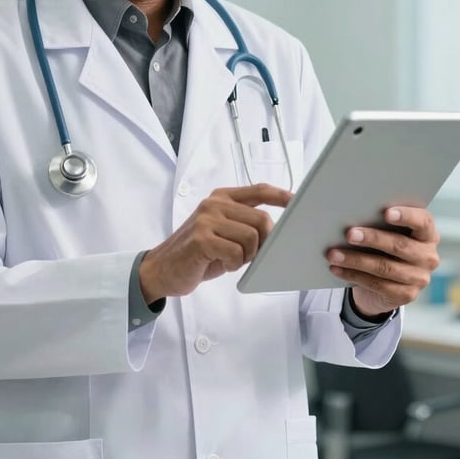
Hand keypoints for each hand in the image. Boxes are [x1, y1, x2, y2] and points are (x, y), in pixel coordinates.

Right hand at [139, 183, 291, 302]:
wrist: (163, 268)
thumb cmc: (198, 253)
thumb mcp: (222, 231)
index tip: (297, 201)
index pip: (259, 190)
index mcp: (221, 197)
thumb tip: (275, 230)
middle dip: (263, 243)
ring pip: (251, 238)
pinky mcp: (201, 239)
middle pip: (262, 219)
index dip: (281, 196)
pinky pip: (236, 253)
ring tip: (229, 259)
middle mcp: (214, 204)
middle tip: (248, 254)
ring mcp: (206, 220)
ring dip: (246, 256)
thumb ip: (244, 223)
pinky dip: (234, 264)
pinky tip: (220, 263)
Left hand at [326, 205, 439, 318]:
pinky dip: (353, 275)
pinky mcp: (406, 295)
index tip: (386, 212)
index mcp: (427, 234)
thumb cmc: (384, 244)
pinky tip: (336, 268)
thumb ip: (379, 221)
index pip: (423, 222)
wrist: (387, 280)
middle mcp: (428, 257)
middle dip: (372, 238)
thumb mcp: (387, 231)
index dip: (406, 216)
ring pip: (385, 267)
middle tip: (349, 234)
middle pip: (400, 245)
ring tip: (333, 254)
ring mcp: (419, 278)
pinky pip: (376, 284)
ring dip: (355, 260)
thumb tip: (351, 212)